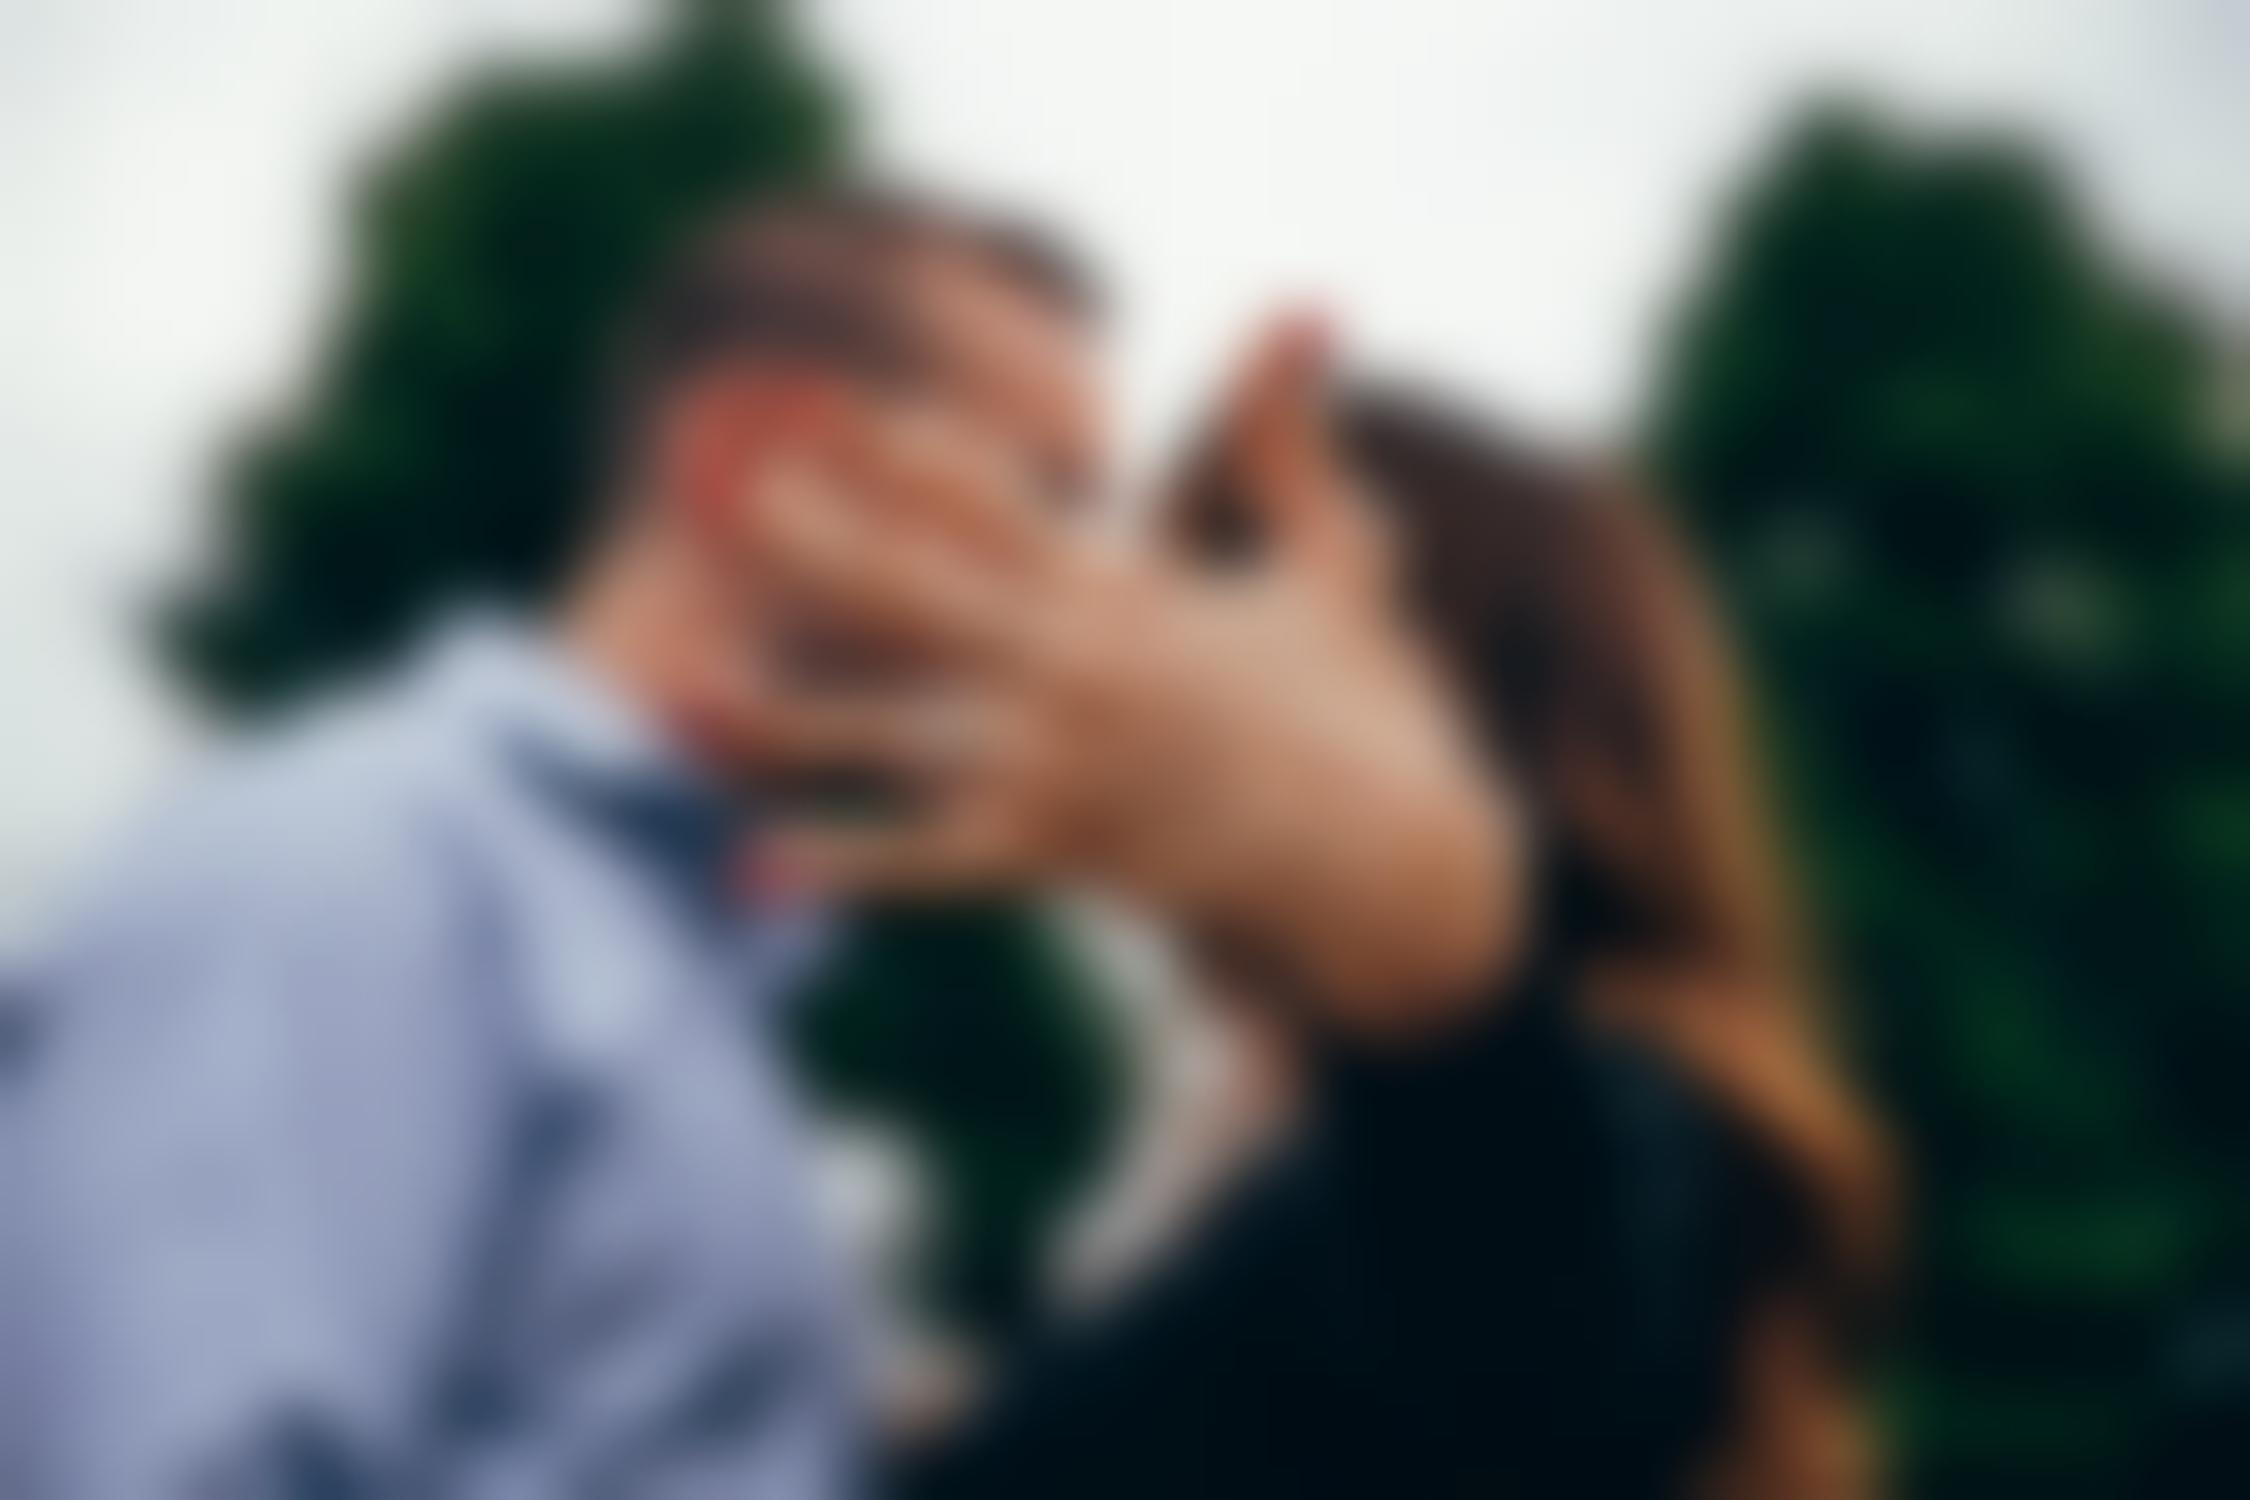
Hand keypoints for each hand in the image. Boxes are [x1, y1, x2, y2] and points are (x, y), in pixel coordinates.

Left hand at [720, 317, 1522, 1033]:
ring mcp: (1058, 763)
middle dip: (825, 539)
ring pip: (895, 728)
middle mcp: (1078, 666)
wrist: (1399, 866)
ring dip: (788, 711)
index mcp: (1135, 590)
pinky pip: (926, 860)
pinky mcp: (1058, 855)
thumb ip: (1287, 447)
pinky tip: (752, 868)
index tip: (847, 415)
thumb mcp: (1340, 562)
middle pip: (917, 590)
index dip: (919, 455)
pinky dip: (842, 866)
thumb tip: (1302, 304)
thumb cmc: (1374, 712)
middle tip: (747, 491)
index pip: (1004, 502)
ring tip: (687, 688)